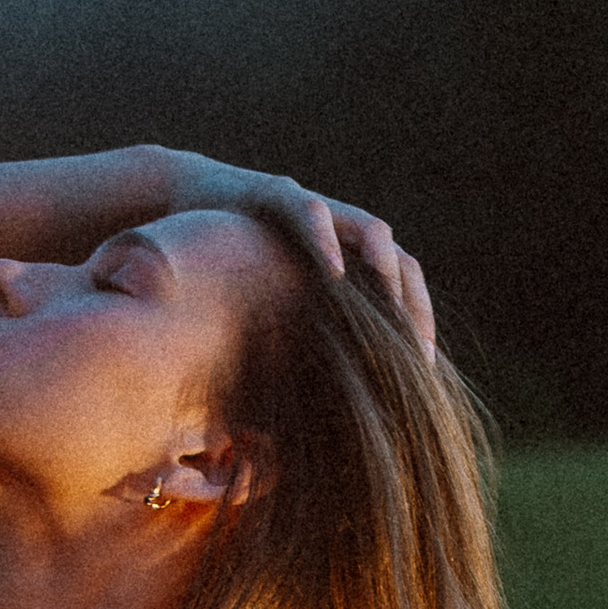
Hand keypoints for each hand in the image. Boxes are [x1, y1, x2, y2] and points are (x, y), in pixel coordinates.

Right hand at [155, 152, 434, 358]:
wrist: (184, 200)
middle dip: (413, 306)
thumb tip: (300, 414)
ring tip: (391, 306)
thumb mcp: (266, 311)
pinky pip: (311, 213)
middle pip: (402, 264)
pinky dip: (325, 239)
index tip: (423, 371)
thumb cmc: (227, 265)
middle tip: (417, 349)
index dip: (416, 327)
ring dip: (385, 268)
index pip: (401, 294)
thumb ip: (293, 345)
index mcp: (348, 264)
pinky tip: (334, 271)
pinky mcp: (281, 194)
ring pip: (373, 231)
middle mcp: (343, 235)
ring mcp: (318, 212)